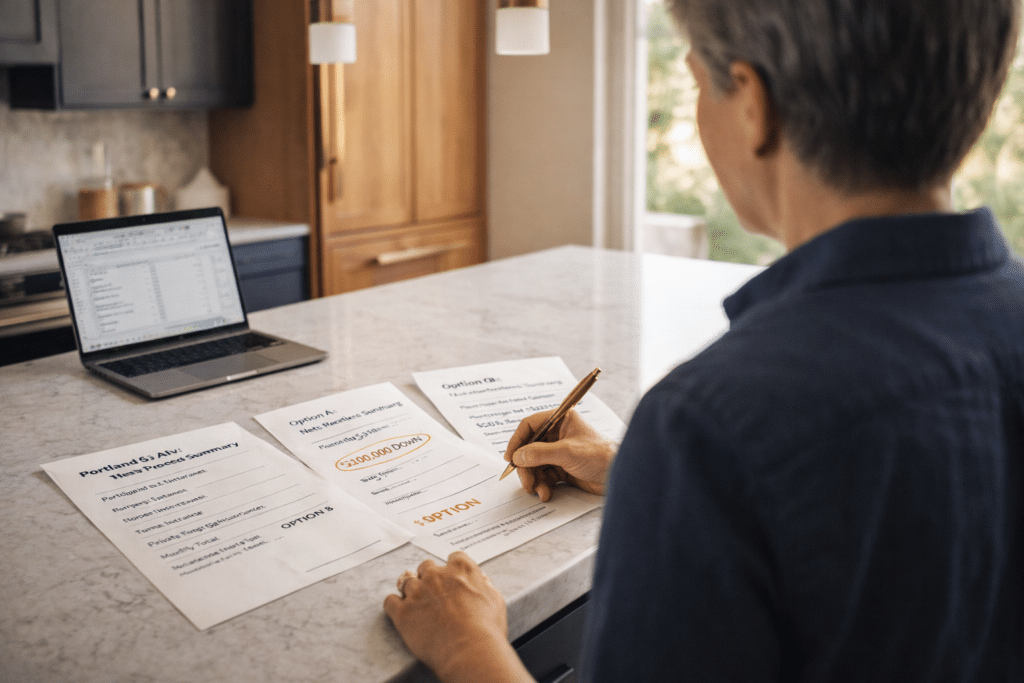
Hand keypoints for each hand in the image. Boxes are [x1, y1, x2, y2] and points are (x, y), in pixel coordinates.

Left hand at [383, 552, 530, 682]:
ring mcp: (417, 592)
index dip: (453, 569)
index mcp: (461, 569)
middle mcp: (436, 575)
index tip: (453, 578)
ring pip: (406, 582)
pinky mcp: (402, 612)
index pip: (454, 557)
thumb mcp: (495, 601)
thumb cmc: (486, 628)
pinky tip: (400, 612)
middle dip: (429, 577)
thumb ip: (485, 586)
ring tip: (416, 604)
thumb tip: (481, 581)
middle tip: (433, 592)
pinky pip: (390, 601)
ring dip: (411, 591)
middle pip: (426, 566)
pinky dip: (394, 605)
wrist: (469, 651)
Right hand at [504, 409, 615, 501]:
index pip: (530, 425)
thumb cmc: (600, 456)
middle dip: (526, 467)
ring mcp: (559, 452)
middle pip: (529, 448)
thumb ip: (540, 453)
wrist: (619, 476)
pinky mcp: (562, 468)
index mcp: (560, 420)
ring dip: (533, 479)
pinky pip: (544, 476)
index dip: (517, 441)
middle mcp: (558, 434)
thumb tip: (517, 456)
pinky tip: (546, 494)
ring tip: (538, 491)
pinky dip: (542, 485)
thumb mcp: (567, 452)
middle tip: (526, 482)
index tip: (510, 458)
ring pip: (535, 464)